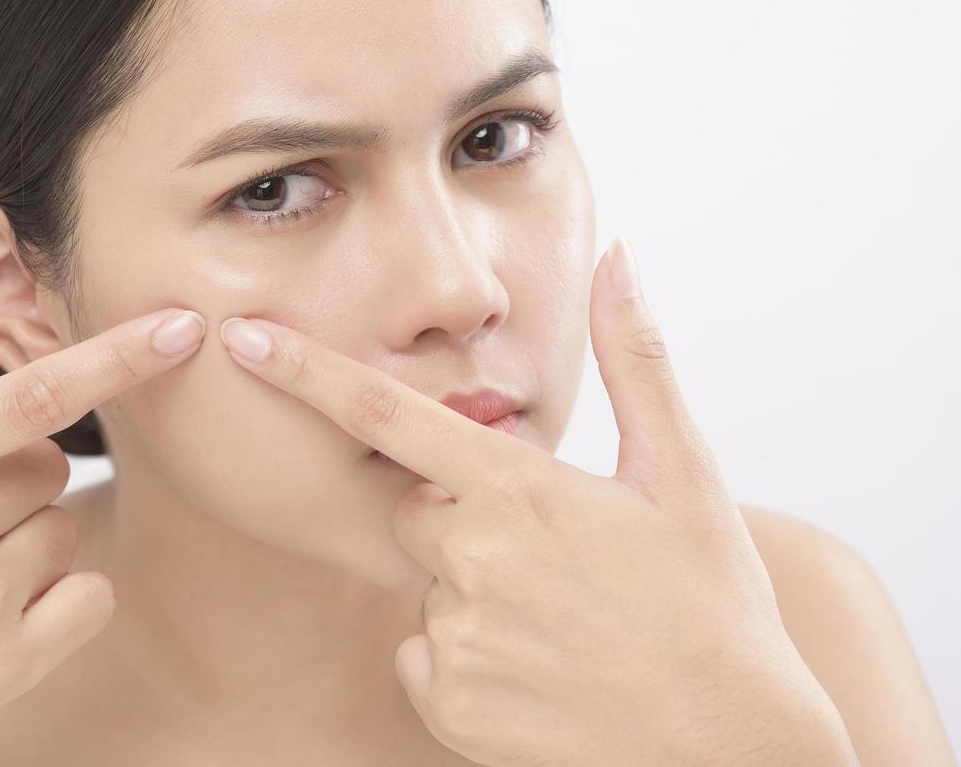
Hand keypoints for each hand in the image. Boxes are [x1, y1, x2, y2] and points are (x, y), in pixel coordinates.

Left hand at [217, 239, 852, 766]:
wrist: (733, 749)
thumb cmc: (714, 608)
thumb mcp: (682, 474)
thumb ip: (636, 358)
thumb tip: (619, 259)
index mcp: (519, 490)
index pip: (385, 416)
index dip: (306, 373)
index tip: (243, 339)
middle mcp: (472, 559)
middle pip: (415, 510)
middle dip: (461, 519)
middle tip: (551, 557)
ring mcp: (456, 636)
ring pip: (427, 587)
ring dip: (473, 593)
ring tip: (561, 623)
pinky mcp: (447, 703)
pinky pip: (423, 655)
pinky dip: (464, 659)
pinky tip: (537, 671)